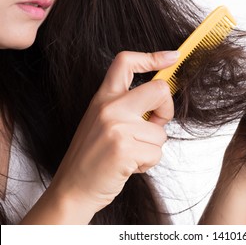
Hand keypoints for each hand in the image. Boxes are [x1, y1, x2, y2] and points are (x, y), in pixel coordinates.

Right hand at [46, 50, 177, 221]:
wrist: (73, 188)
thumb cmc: (92, 157)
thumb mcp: (103, 122)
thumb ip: (127, 107)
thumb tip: (161, 97)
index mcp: (103, 98)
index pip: (126, 62)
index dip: (153, 57)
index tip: (172, 57)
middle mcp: (109, 107)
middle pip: (159, 90)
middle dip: (166, 108)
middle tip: (157, 122)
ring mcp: (116, 127)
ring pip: (160, 133)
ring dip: (152, 148)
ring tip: (130, 154)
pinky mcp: (124, 149)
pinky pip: (157, 153)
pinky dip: (148, 163)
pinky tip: (129, 166)